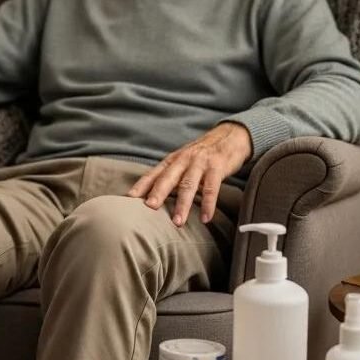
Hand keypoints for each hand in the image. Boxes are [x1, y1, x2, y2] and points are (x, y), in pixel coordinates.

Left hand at [127, 122, 251, 225]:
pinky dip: (208, 204)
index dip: (141, 185)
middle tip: (150, 208)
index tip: (129, 198)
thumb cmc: (203, 155)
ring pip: (188, 185)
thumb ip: (170, 177)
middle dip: (158, 193)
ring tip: (178, 223)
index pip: (153, 173)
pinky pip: (212, 188)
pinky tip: (205, 218)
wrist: (230, 136)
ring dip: (183, 204)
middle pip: (168, 178)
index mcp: (172, 160)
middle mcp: (183, 160)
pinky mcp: (217, 167)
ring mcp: (200, 163)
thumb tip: (151, 199)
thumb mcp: (183, 162)